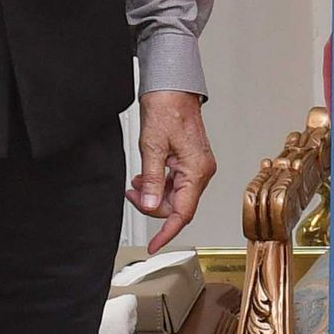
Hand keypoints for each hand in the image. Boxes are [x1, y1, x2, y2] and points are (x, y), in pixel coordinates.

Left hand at [128, 90, 218, 252]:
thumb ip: (151, 180)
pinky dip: (158, 184)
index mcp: (196, 170)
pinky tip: (146, 176)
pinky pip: (176, 183)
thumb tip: (149, 205)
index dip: (167, 232)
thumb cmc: (167, 109)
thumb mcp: (152, 147)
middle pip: (177, 206)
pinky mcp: (191, 161)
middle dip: (152, 205)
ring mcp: (197, 166)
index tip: (154, 245)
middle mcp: (201, 171)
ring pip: (175, 196)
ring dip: (153, 194)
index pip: (183, 213)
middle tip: (132, 194)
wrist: (172, 88)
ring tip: (136, 182)